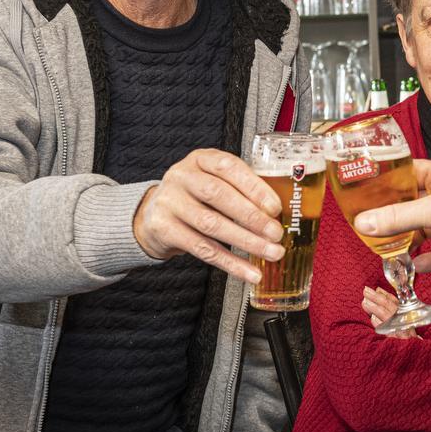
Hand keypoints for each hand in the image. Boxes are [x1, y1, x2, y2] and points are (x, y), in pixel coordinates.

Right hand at [133, 148, 283, 283]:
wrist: (154, 214)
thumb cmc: (195, 196)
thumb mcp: (214, 180)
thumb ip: (241, 190)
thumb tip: (276, 213)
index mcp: (200, 159)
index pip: (228, 167)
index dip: (254, 187)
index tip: (275, 207)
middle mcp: (182, 177)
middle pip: (218, 195)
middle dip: (252, 216)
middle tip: (275, 233)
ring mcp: (170, 202)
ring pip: (211, 225)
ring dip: (246, 241)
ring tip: (270, 252)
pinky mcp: (164, 229)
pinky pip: (202, 249)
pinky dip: (230, 263)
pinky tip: (249, 272)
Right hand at [353, 160, 430, 279]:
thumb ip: (398, 217)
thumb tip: (365, 221)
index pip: (408, 172)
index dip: (387, 180)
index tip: (364, 190)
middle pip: (413, 203)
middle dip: (392, 214)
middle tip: (368, 222)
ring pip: (424, 229)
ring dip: (407, 239)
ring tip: (384, 247)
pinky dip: (426, 259)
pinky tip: (413, 266)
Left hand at [362, 286, 417, 338]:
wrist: (415, 354)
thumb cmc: (405, 334)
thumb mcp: (400, 318)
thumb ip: (389, 304)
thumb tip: (378, 290)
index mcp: (405, 314)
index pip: (394, 301)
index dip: (384, 294)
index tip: (372, 289)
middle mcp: (404, 320)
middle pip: (390, 306)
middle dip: (377, 298)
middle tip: (365, 292)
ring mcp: (402, 331)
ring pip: (388, 316)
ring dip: (376, 308)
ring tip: (365, 303)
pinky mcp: (399, 341)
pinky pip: (389, 331)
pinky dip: (381, 324)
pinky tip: (373, 318)